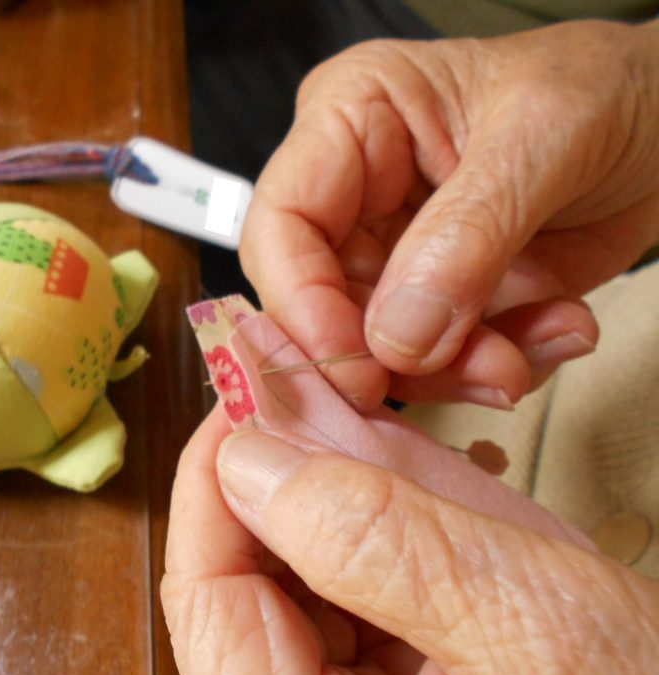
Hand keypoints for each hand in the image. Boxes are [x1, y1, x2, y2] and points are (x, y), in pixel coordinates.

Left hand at [161, 411, 658, 674]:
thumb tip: (248, 455)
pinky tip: (422, 456)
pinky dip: (392, 506)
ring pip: (313, 565)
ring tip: (359, 388)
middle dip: (285, 458)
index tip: (247, 381)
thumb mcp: (530, 640)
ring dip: (337, 471)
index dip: (217, 476)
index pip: (210, 603)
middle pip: (253, 575)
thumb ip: (381, 550)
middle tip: (310, 363)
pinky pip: (375, 580)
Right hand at [241, 19, 658, 411]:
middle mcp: (357, 194)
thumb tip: (395, 337)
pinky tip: (557, 326)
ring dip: (457, 369)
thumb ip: (464, 238)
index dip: (302, 303)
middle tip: (480, 370)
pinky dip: (500, 364)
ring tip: (528, 353)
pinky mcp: (442, 300)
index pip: (282, 225)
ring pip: (381, 348)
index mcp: (349, 122)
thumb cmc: (607, 90)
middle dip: (397, 354)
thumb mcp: (540, 140)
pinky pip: (442, 361)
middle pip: (323, 303)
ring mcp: (398, 253)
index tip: (358, 365)